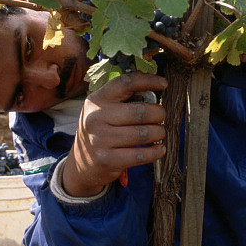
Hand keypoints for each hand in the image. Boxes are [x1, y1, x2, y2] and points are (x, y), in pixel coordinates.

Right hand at [62, 72, 166, 196]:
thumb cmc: (101, 132)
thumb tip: (153, 89)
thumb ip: (124, 99)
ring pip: (143, 134)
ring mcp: (100, 140)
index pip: (125, 83)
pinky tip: (160, 149)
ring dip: (159, 132)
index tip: (163, 83)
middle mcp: (96, 118)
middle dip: (158, 113)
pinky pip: (141, 155)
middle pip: (140, 112)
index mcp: (96, 100)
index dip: (148, 80)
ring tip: (160, 132)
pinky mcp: (108, 160)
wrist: (82, 165)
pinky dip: (156, 152)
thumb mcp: (103, 111)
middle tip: (161, 116)